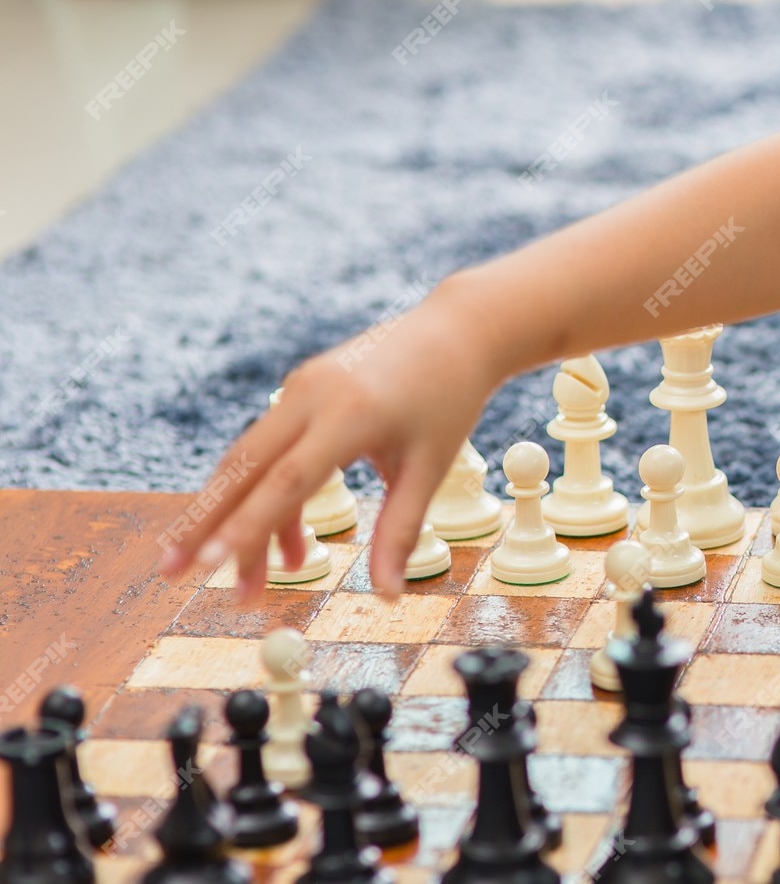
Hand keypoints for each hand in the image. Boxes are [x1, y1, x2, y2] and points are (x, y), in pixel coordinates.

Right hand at [156, 286, 502, 601]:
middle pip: (244, 467)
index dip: (245, 525)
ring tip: (248, 584)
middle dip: (204, 523)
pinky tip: (289, 545)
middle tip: (173, 575)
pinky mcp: (301, 387)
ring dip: (240, 519)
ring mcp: (301, 387)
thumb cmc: (450, 400)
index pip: (285, 478)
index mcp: (349, 414)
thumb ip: (401, 531)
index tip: (206, 565)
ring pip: (251, 460)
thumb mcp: (431, 466)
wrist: (457, 330)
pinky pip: (271, 446)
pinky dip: (269, 495)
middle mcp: (313, 395)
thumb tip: (386, 598)